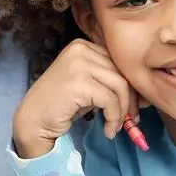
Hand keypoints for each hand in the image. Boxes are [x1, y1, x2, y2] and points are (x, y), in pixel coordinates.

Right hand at [12, 40, 139, 158]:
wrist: (33, 120)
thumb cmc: (61, 106)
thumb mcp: (87, 85)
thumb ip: (107, 80)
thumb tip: (142, 93)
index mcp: (83, 46)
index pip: (119, 62)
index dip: (132, 85)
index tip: (136, 105)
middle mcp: (80, 49)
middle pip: (122, 72)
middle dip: (131, 99)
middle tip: (132, 120)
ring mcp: (78, 64)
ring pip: (120, 86)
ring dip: (122, 111)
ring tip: (117, 127)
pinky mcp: (78, 83)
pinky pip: (110, 100)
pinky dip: (114, 118)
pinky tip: (108, 130)